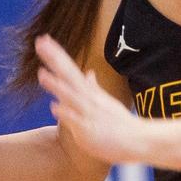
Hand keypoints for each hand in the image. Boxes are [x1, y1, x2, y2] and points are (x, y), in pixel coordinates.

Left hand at [34, 34, 144, 164]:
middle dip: (55, 59)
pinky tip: (54, 106)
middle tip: (40, 42)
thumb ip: (94, 88)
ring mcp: (89, 114)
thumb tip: (89, 73)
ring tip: (41, 73)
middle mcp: (89, 99)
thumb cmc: (121, 124)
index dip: (57, 55)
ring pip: (71, 96)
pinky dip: (66, 113)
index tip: (44, 40)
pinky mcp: (90, 130)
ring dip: (57, 85)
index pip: (71, 69)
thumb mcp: (106, 101)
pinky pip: (76, 121)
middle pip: (69, 75)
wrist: (140, 140)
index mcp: (91, 92)